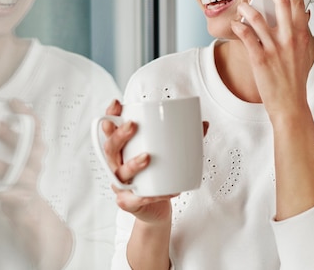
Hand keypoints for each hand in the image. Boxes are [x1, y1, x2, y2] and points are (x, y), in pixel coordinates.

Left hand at [0, 99, 73, 267]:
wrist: (30, 211)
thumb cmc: (20, 179)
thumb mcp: (20, 158)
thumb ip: (12, 143)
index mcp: (36, 152)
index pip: (37, 128)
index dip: (27, 114)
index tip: (13, 101)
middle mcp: (35, 165)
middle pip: (27, 146)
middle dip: (9, 133)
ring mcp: (28, 183)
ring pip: (13, 170)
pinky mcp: (19, 199)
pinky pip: (0, 193)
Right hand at [102, 100, 209, 225]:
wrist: (156, 209)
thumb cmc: (158, 177)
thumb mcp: (167, 157)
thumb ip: (184, 140)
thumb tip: (203, 124)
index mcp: (124, 151)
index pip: (111, 132)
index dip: (111, 117)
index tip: (117, 103)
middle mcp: (117, 166)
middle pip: (110, 149)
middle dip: (119, 136)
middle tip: (133, 125)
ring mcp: (121, 185)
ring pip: (119, 173)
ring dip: (132, 164)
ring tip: (147, 157)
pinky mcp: (129, 203)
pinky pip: (136, 199)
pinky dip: (151, 195)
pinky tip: (165, 191)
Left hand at [232, 0, 313, 116]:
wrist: (290, 104)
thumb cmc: (295, 79)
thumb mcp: (304, 53)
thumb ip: (302, 33)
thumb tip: (304, 16)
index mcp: (302, 35)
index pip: (300, 3)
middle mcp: (290, 39)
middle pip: (281, 2)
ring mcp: (274, 48)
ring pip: (258, 18)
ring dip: (248, 6)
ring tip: (243, 3)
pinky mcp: (260, 59)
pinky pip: (247, 36)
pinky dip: (239, 26)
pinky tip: (236, 23)